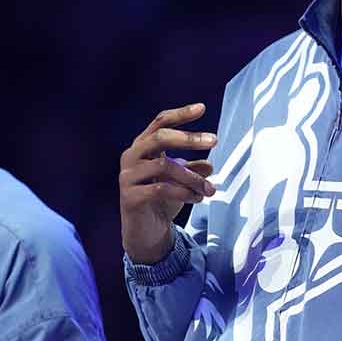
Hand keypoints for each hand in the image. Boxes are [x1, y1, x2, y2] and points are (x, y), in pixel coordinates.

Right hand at [119, 103, 216, 263]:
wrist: (145, 232)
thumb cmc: (162, 200)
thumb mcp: (182, 181)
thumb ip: (193, 169)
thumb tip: (209, 164)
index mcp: (142, 147)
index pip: (160, 123)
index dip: (180, 114)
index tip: (202, 108)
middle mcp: (131, 157)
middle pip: (159, 137)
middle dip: (189, 137)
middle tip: (214, 140)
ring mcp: (128, 177)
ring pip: (164, 166)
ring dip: (193, 177)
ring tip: (210, 189)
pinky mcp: (129, 197)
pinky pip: (161, 189)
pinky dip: (184, 193)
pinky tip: (198, 198)